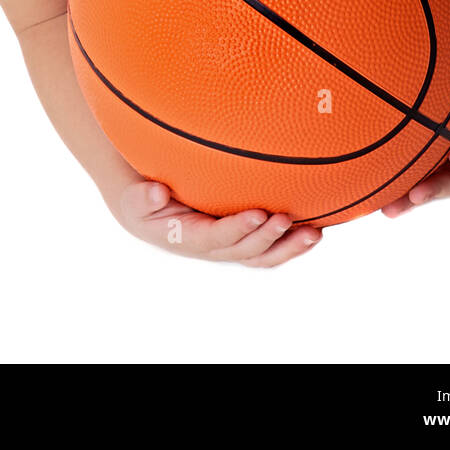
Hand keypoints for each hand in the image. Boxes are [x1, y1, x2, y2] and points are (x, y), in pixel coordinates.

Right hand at [116, 180, 323, 266]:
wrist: (148, 211)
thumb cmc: (143, 201)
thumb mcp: (135, 199)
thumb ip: (142, 197)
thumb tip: (157, 192)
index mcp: (188, 238)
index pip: (217, 237)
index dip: (238, 228)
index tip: (259, 213)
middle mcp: (212, 247)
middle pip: (245, 251)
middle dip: (268, 237)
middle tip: (288, 218)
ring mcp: (229, 246)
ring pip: (262, 256)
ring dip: (289, 247)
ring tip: (315, 234)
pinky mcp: (241, 240)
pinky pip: (268, 249)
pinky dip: (290, 243)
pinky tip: (314, 229)